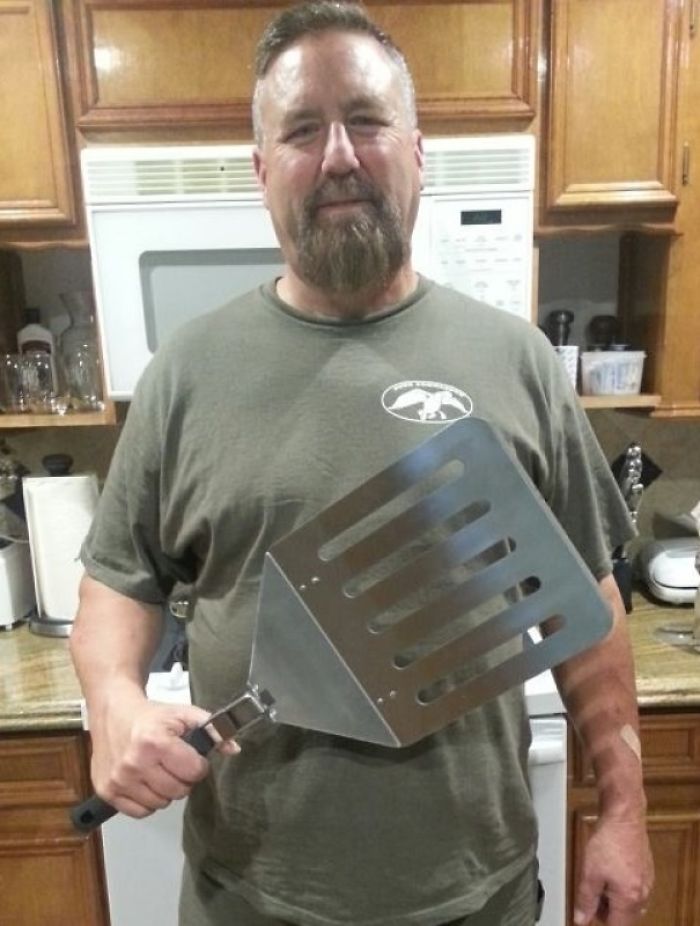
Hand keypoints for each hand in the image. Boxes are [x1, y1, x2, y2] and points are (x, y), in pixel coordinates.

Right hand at [89, 683, 238, 817]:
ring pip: (160, 804)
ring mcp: (119, 780)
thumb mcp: (183, 714)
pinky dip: (147, 801)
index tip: (190, 756)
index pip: (194, 771)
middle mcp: (135, 763)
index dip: (197, 765)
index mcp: (155, 742)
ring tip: (158, 771)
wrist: (113, 712)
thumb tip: (234, 749)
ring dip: (165, 791)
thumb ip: (212, 729)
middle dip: (182, 778)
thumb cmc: (150, 716)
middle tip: (174, 763)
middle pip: (178, 791)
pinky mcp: (107, 791)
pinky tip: (145, 782)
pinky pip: (140, 812)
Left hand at [573, 813, 653, 924]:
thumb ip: (586, 899)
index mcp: (630, 899)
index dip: (600, 920)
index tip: (589, 910)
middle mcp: (644, 894)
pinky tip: (611, 872)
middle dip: (608, 911)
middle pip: (626, 917)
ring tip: (599, 882)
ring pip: (631, 904)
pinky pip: (636, 890)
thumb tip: (581, 920)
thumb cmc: (607, 842)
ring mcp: (648, 882)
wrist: (624, 816)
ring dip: (615, 900)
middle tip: (591, 894)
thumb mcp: (589, 872)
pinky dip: (623, 889)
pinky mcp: (648, 870)